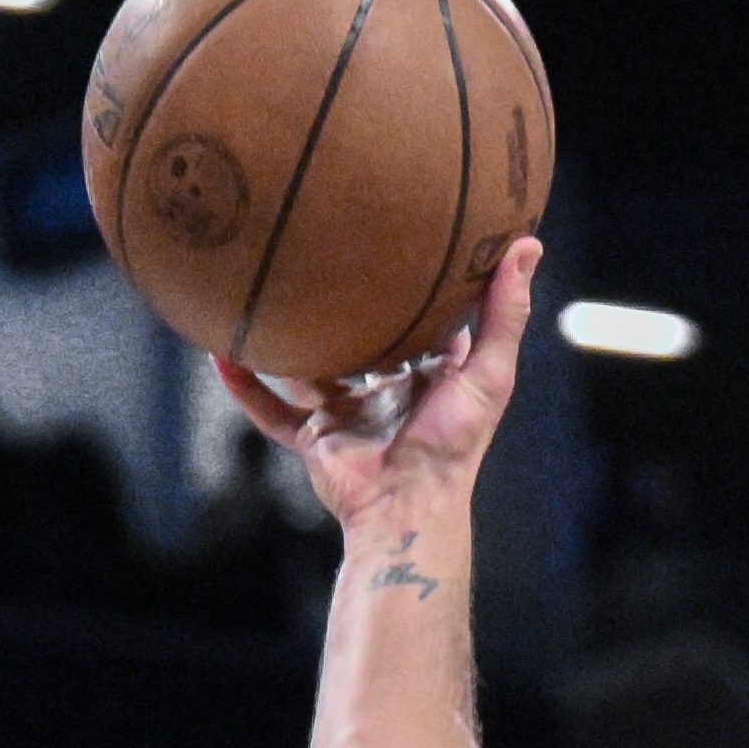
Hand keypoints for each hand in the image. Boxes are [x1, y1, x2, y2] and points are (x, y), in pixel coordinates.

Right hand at [214, 236, 542, 533]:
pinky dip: (245, 386)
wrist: (406, 503)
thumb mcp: (489, 372)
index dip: (423, 291)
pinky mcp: (314, 438)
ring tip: (264, 293)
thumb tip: (528, 245)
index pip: (429, 326)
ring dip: (287, 342)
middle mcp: (388, 393)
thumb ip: (506, 313)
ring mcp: (347, 415)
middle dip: (347, 309)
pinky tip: (220, 352)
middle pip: (364, 343)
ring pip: (310, 371)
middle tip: (326, 254)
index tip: (410, 244)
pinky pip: (270, 410)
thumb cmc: (454, 442)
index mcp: (432, 378)